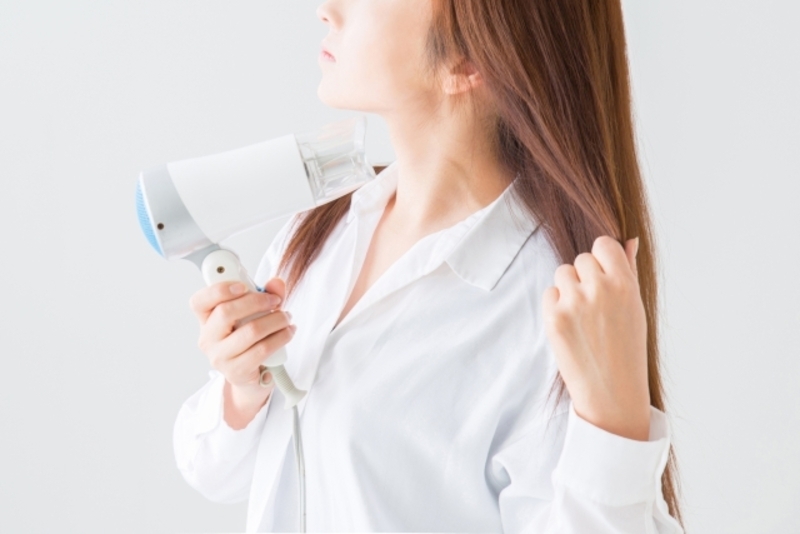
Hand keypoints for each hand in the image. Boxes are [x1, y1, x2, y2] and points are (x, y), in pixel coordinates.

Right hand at [189, 277, 295, 409]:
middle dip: (257, 301)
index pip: (199, 302)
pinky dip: (281, 337)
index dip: (219, 290)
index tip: (244, 285)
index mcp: (206, 320)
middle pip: (226, 312)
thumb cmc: (248, 340)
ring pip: (250, 331)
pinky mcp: (237, 371)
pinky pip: (262, 349)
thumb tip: (277, 283)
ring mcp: (220, 357)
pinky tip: (288, 332)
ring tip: (287, 317)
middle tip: (276, 300)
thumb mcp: (253, 313)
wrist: (250, 376)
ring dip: (275, 320)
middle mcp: (208, 339)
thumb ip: (264, 294)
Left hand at [542, 236, 649, 440]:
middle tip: (595, 307)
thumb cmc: (627, 348)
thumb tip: (629, 239)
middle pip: (581, 259)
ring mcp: (574, 303)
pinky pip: (549, 293)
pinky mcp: (554, 317)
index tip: (604, 278)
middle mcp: (599, 288)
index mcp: (624, 284)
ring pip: (562, 273)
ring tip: (583, 317)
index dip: (602, 260)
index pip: (603, 244)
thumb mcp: (636, 307)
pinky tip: (571, 326)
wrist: (612, 391)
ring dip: (569, 289)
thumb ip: (628, 270)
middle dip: (585, 277)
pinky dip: (556, 306)